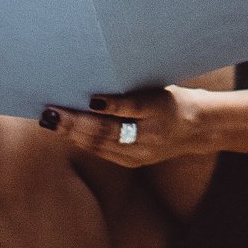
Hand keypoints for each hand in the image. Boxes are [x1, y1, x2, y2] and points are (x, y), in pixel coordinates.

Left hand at [42, 87, 210, 167]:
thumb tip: (93, 86)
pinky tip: (66, 132)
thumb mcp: (158, 86)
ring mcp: (142, 153)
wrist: (196, 128)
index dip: (112, 105)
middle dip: (76, 122)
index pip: (133, 107)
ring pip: (101, 145)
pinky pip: (103, 152)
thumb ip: (130, 89)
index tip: (91, 99)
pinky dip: (82, 141)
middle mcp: (151, 135)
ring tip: (51, 121)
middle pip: (109, 131)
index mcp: (160, 109)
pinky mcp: (134, 162)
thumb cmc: (171, 98)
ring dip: (73, 134)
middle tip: (51, 112)